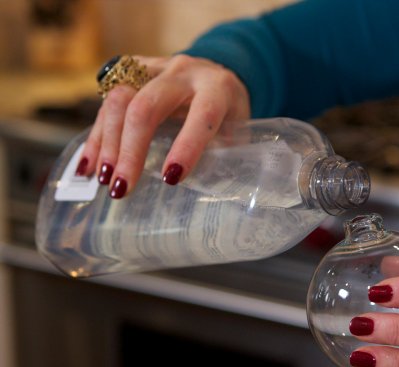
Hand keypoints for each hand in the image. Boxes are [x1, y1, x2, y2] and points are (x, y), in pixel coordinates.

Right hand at [78, 54, 250, 196]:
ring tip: (103, 179)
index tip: (170, 179)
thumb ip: (224, 156)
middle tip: (121, 187)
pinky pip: (105, 101)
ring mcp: (154, 68)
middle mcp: (183, 73)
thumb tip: (203, 193)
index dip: (187, 147)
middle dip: (131, 149)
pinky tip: (88, 165)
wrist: (217, 70)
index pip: (202, 114)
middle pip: (147, 105)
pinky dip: (96, 137)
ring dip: (107, 143)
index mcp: (217, 88)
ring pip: (119, 99)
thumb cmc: (228, 111)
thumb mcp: (237, 131)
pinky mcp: (131, 72)